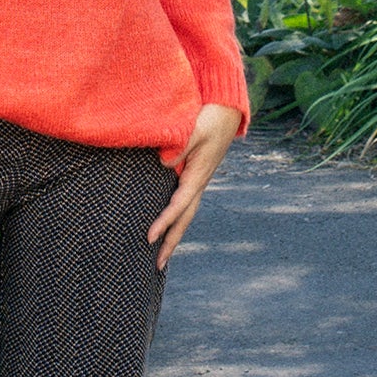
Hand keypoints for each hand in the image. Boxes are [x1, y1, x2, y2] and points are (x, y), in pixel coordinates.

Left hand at [147, 102, 240, 273]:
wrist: (228, 110)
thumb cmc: (209, 118)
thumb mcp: (194, 130)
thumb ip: (179, 146)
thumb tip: (165, 166)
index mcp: (198, 175)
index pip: (178, 205)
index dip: (163, 222)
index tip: (148, 237)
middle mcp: (199, 182)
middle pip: (184, 218)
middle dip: (171, 242)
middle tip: (158, 266)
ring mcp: (198, 179)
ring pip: (185, 212)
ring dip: (174, 233)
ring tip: (161, 254)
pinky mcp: (196, 174)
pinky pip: (184, 202)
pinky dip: (176, 217)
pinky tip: (167, 223)